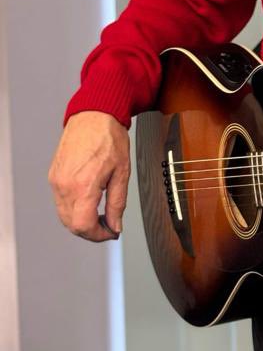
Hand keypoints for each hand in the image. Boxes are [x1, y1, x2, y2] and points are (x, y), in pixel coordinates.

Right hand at [49, 111, 130, 241]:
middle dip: (90, 230)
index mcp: (83, 185)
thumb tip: (115, 225)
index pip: (83, 226)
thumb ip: (117, 203)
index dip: (98, 235)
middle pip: (71, 224)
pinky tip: (88, 200)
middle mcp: (65, 185)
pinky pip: (60, 201)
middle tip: (107, 225)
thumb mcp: (122, 172)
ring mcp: (56, 180)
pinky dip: (73, 207)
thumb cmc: (109, 137)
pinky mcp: (53, 175)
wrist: (95, 114)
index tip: (110, 232)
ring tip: (99, 213)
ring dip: (81, 220)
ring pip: (64, 215)